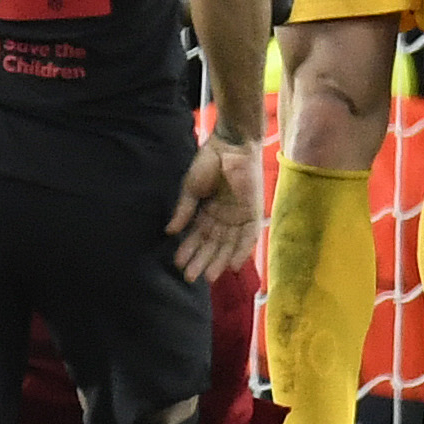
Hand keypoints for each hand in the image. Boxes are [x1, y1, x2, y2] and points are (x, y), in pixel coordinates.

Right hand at [163, 134, 261, 284]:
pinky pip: (248, 236)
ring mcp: (239, 216)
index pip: (198, 236)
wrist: (230, 145)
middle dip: (201, 261)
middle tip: (190, 278)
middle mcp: (224, 217)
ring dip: (218, 261)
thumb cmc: (209, 162)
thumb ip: (184, 210)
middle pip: (213, 245)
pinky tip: (232, 266)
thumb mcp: (191, 188)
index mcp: (208, 211)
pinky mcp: (254, 213)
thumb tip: (169, 232)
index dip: (188, 250)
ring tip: (208, 277)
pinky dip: (241, 251)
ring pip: (228, 245)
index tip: (178, 263)